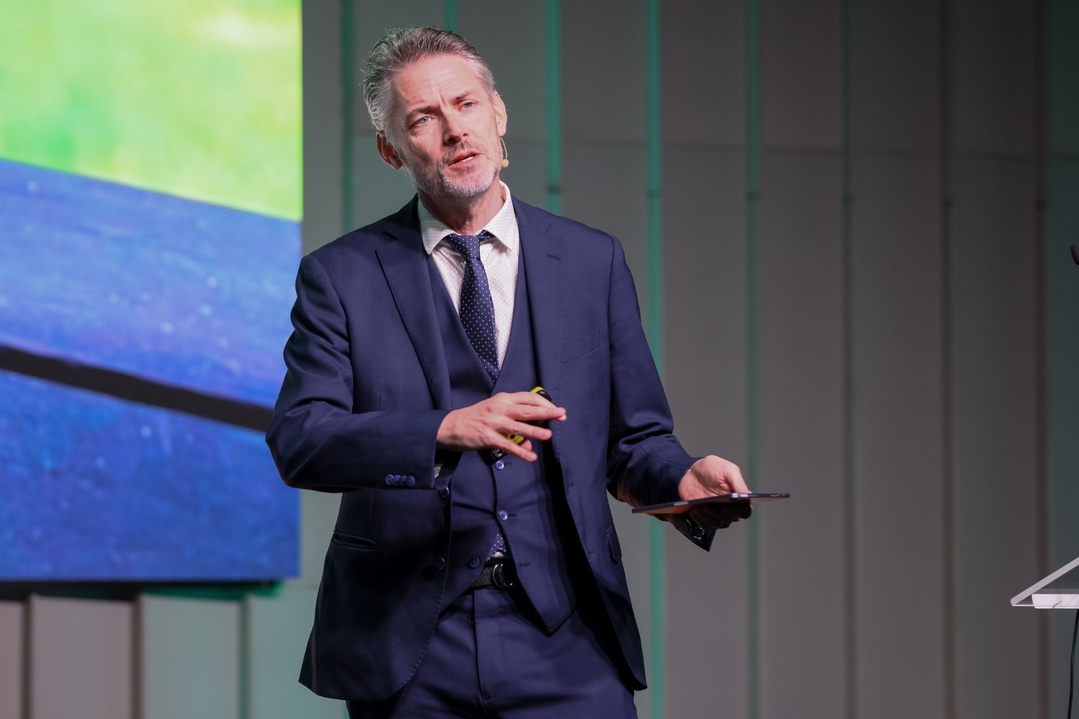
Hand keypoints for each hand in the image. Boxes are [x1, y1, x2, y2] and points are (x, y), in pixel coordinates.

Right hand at [437, 391, 566, 460]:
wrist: (451, 426)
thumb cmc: (476, 418)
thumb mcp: (495, 414)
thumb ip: (514, 425)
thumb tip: (530, 443)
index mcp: (503, 399)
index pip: (528, 397)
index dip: (545, 403)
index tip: (557, 410)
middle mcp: (500, 408)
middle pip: (527, 410)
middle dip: (546, 412)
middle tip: (562, 415)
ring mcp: (494, 423)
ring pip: (519, 427)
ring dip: (535, 431)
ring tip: (548, 435)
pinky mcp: (487, 437)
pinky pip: (507, 445)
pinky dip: (520, 451)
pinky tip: (531, 456)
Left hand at [678, 455, 751, 529]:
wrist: (693, 471)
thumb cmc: (713, 468)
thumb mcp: (727, 470)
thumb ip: (738, 482)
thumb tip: (748, 495)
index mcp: (739, 499)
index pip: (745, 511)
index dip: (737, 512)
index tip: (726, 506)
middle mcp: (730, 509)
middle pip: (729, 519)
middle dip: (718, 513)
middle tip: (708, 506)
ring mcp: (716, 514)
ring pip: (716, 523)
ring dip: (707, 517)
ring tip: (698, 508)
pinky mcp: (704, 517)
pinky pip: (704, 524)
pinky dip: (699, 519)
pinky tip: (693, 510)